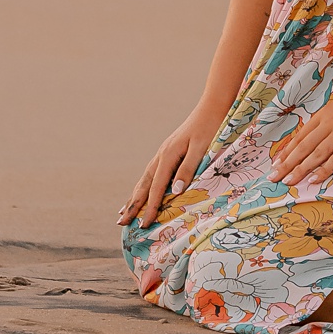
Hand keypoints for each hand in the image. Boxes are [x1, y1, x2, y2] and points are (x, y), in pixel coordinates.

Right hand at [117, 107, 226, 228]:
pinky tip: (140, 191)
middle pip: (143, 185)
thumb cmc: (211, 128)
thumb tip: (175, 191)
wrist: (212, 108)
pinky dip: (142, 186)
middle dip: (132, 205)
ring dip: (133, 197)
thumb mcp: (202, 149)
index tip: (143, 225)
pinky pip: (151, 174)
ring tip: (123, 211)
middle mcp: (161, 155)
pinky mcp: (168, 153)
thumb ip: (188, 169)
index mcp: (168, 155)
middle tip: (120, 222)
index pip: (156, 188)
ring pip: (144, 180)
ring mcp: (163, 153)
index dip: (149, 208)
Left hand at [270, 82, 332, 186]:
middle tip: (274, 176)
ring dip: (301, 169)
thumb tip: (320, 132)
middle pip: (303, 146)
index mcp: (325, 113)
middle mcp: (329, 122)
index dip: (288, 150)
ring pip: (316, 153)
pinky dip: (323, 170)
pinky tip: (314, 180)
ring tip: (289, 181)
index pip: (301, 135)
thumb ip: (331, 119)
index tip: (276, 162)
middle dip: (287, 162)